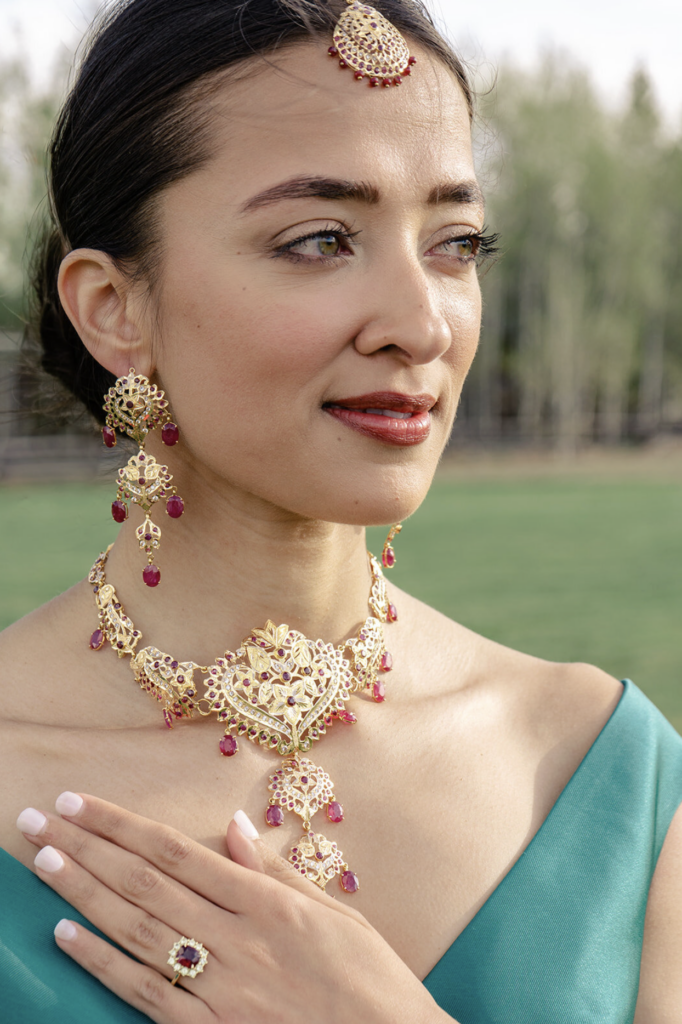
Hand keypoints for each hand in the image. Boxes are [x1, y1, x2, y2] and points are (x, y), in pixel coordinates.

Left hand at [17, 794, 447, 1023]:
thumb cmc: (370, 981)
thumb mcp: (336, 912)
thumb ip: (277, 870)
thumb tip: (233, 824)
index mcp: (268, 902)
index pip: (177, 851)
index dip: (122, 825)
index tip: (83, 803)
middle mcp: (236, 938)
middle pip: (145, 882)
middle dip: (88, 847)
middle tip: (43, 819)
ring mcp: (220, 987)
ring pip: (136, 929)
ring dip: (83, 893)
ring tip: (45, 861)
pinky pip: (145, 993)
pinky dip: (103, 963)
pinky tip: (69, 936)